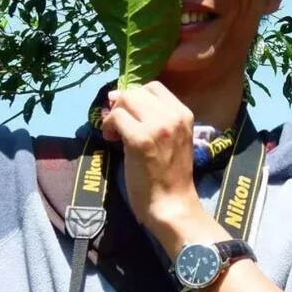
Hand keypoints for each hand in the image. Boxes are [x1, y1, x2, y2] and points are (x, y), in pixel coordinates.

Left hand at [100, 81, 202, 233]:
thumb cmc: (170, 175)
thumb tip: (117, 96)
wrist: (172, 204)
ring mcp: (157, 126)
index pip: (154, 87)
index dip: (136, 96)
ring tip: (114, 133)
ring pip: (125, 100)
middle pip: (136, 91)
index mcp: (184, 113)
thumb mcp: (171, 138)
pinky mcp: (140, 139)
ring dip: (114, 115)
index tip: (129, 113)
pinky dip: (108, 126)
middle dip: (121, 104)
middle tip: (117, 124)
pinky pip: (116, 118)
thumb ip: (153, 118)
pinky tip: (111, 140)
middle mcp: (173, 115)